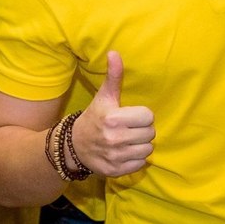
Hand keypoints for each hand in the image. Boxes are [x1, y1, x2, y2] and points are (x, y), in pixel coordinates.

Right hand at [72, 51, 154, 176]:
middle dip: (142, 130)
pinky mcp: (116, 171)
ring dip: (141, 144)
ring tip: (129, 140)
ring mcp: (115, 156)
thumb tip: (114, 52)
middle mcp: (114, 138)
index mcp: (113, 118)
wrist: (74, 146)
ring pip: (147, 149)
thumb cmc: (94, 117)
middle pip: (150, 133)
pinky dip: (135, 158)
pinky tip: (125, 152)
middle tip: (130, 128)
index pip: (148, 116)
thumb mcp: (103, 97)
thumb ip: (113, 76)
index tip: (131, 115)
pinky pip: (140, 164)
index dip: (142, 115)